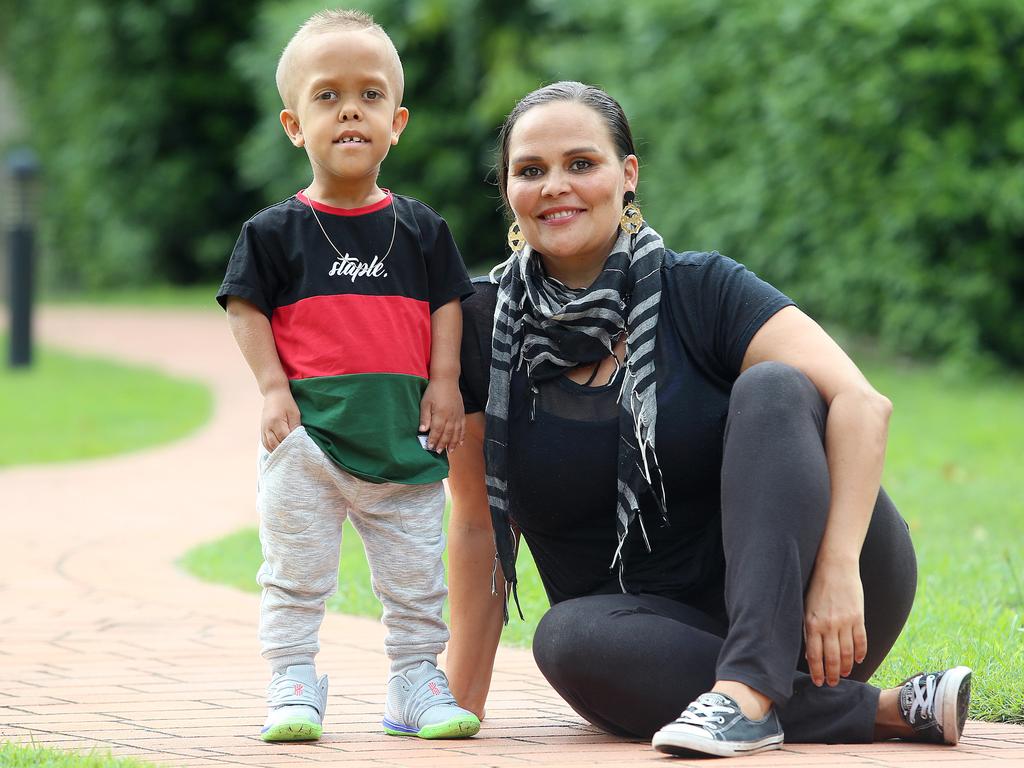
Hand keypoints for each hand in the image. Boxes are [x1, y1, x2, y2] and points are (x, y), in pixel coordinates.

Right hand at [261, 387, 299, 451]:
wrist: (274, 393)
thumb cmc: (286, 402)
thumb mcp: (294, 413)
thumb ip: (295, 427)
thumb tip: (299, 440)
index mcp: (277, 422)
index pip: (284, 439)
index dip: (291, 446)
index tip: (299, 451)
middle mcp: (268, 427)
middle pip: (275, 445)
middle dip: (284, 452)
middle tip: (294, 457)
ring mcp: (263, 428)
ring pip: (269, 446)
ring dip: (277, 452)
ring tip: (286, 457)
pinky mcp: (262, 429)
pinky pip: (265, 443)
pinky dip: (271, 449)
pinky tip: (278, 452)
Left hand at [419, 378, 464, 452]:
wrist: (447, 380)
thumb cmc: (434, 390)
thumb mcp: (425, 402)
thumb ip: (425, 417)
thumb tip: (422, 430)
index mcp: (440, 414)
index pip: (437, 431)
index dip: (433, 440)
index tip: (429, 447)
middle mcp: (450, 417)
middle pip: (447, 434)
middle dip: (442, 444)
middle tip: (437, 452)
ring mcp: (457, 416)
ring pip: (456, 433)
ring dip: (452, 443)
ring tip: (449, 451)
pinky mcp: (462, 413)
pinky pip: (463, 427)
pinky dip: (462, 436)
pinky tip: (460, 443)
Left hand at [803, 558, 866, 686]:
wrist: (835, 566)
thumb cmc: (817, 587)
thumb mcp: (806, 608)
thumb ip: (808, 631)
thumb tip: (809, 654)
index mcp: (812, 623)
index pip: (814, 656)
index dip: (817, 672)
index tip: (819, 682)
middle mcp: (828, 625)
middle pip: (831, 658)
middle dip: (832, 674)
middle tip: (833, 684)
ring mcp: (845, 622)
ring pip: (847, 653)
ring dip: (846, 667)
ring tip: (844, 675)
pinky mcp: (858, 617)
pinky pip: (861, 640)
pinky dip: (860, 653)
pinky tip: (858, 660)